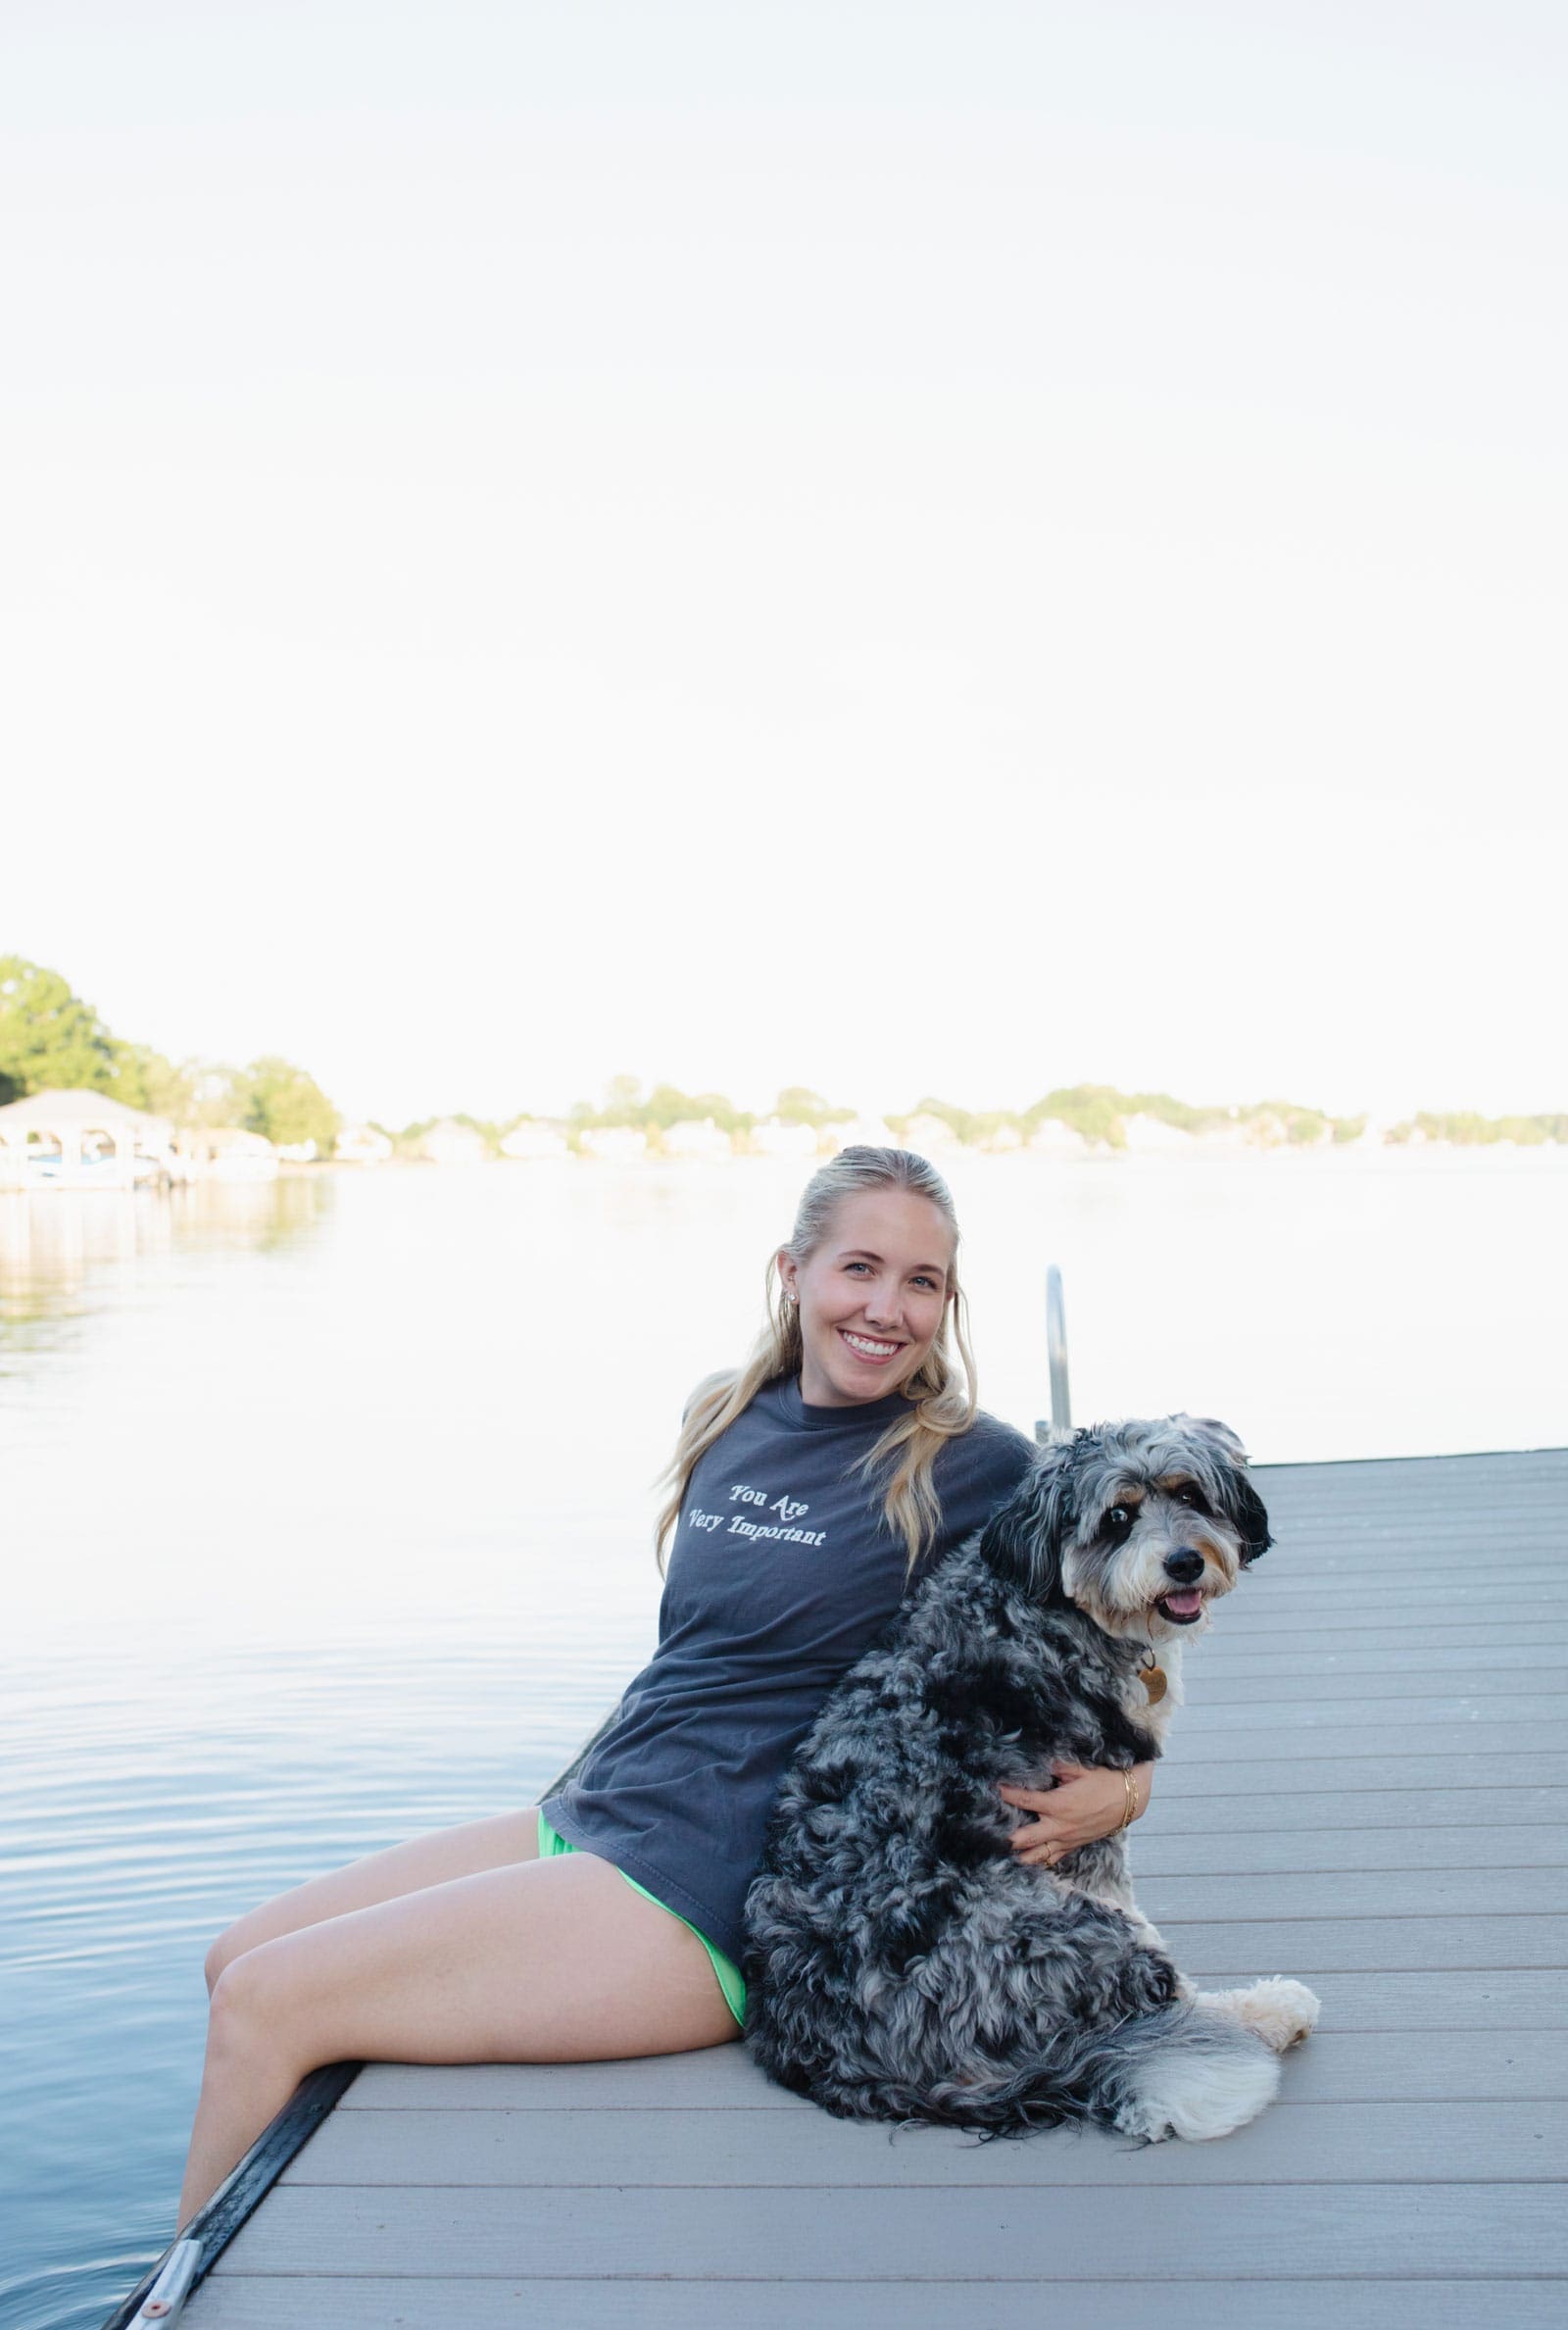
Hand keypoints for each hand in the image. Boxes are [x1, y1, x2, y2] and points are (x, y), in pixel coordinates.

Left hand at [998, 1761, 1152, 1865]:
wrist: (1130, 1800)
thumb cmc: (1106, 1780)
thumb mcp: (1082, 1768)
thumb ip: (1058, 1765)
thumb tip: (1040, 1760)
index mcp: (1060, 1804)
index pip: (1027, 1801)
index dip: (1009, 1795)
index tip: (997, 1789)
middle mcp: (1061, 1825)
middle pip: (1027, 1838)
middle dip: (1009, 1837)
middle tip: (991, 1834)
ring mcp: (1068, 1839)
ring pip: (1039, 1855)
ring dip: (1022, 1855)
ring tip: (1005, 1854)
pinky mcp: (1075, 1845)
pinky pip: (1054, 1858)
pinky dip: (1040, 1861)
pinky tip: (1028, 1861)